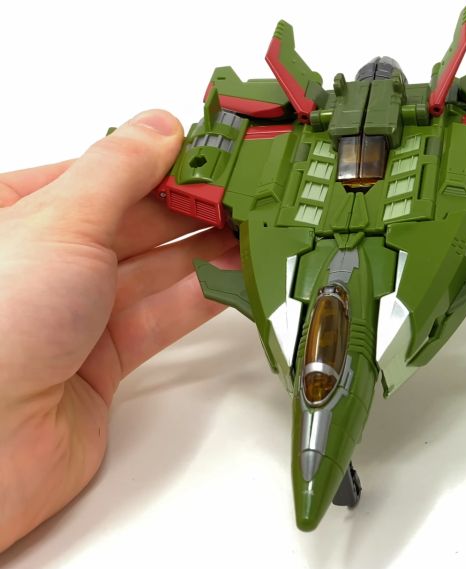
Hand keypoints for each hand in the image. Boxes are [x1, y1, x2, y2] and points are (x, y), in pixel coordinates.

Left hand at [0, 110, 237, 551]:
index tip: (212, 150)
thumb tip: (158, 127)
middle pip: (132, 220)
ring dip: (207, 249)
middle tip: (249, 188)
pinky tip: (238, 274)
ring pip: (155, 269)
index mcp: (10, 215)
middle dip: (190, 204)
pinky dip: (205, 296)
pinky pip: (165, 316)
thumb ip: (118, 171)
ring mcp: (73, 313)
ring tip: (257, 226)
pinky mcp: (103, 361)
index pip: (98, 172)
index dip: (157, 159)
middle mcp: (41, 264)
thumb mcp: (58, 224)